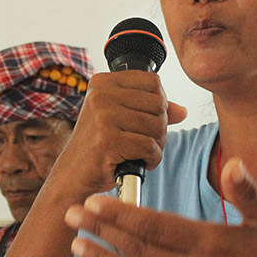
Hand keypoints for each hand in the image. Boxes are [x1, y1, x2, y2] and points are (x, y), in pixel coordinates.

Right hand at [52, 71, 186, 196]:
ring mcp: (103, 117)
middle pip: (159, 104)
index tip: (147, 120)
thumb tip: (182, 111)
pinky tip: (140, 162)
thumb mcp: (122, 120)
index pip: (153, 82)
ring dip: (157, 145)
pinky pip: (150, 146)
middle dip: (160, 127)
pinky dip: (152, 159)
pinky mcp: (108, 140)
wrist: (73, 175)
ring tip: (142, 152)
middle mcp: (100, 95)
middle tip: (146, 142)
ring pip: (157, 126)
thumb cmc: (99, 147)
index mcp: (102, 83)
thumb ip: (151, 110)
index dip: (159, 103)